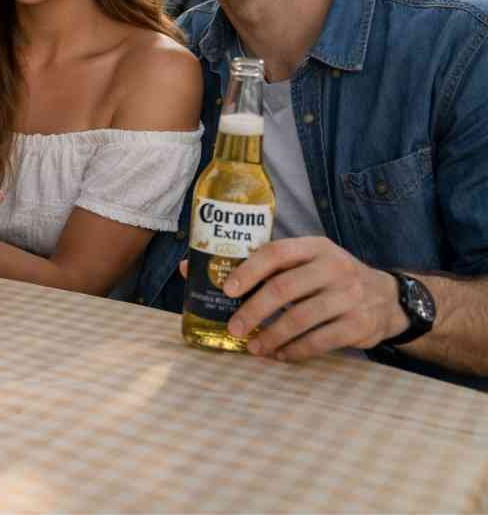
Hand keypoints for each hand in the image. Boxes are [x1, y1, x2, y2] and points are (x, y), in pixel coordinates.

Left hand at [223, 237, 403, 360]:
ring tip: (253, 347)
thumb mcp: (313, 261)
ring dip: (271, 336)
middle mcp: (335, 268)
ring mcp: (349, 296)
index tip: (228, 290)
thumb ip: (277, 266)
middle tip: (234, 328)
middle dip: (253, 311)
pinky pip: (319, 341)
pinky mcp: (359, 324)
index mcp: (316, 247)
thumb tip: (215, 278)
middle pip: (284, 288)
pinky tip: (279, 354)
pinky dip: (295, 350)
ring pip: (300, 318)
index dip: (249, 271)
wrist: (387, 298)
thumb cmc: (333, 279)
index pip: (276, 253)